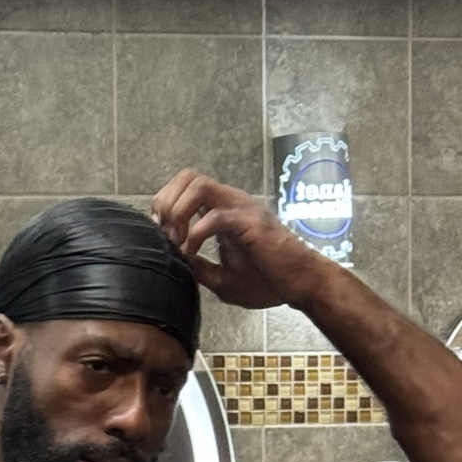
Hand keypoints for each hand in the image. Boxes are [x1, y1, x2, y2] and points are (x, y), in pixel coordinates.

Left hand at [153, 171, 320, 310]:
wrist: (300, 285)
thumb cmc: (269, 281)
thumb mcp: (222, 279)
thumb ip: (199, 267)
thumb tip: (177, 262)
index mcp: (224, 211)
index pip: (186, 186)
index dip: (167, 204)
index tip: (162, 234)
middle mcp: (231, 202)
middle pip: (188, 177)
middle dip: (167, 202)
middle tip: (165, 233)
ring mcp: (241, 208)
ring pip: (198, 186)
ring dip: (179, 211)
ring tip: (178, 241)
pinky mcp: (250, 222)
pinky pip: (215, 216)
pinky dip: (196, 233)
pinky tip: (192, 252)